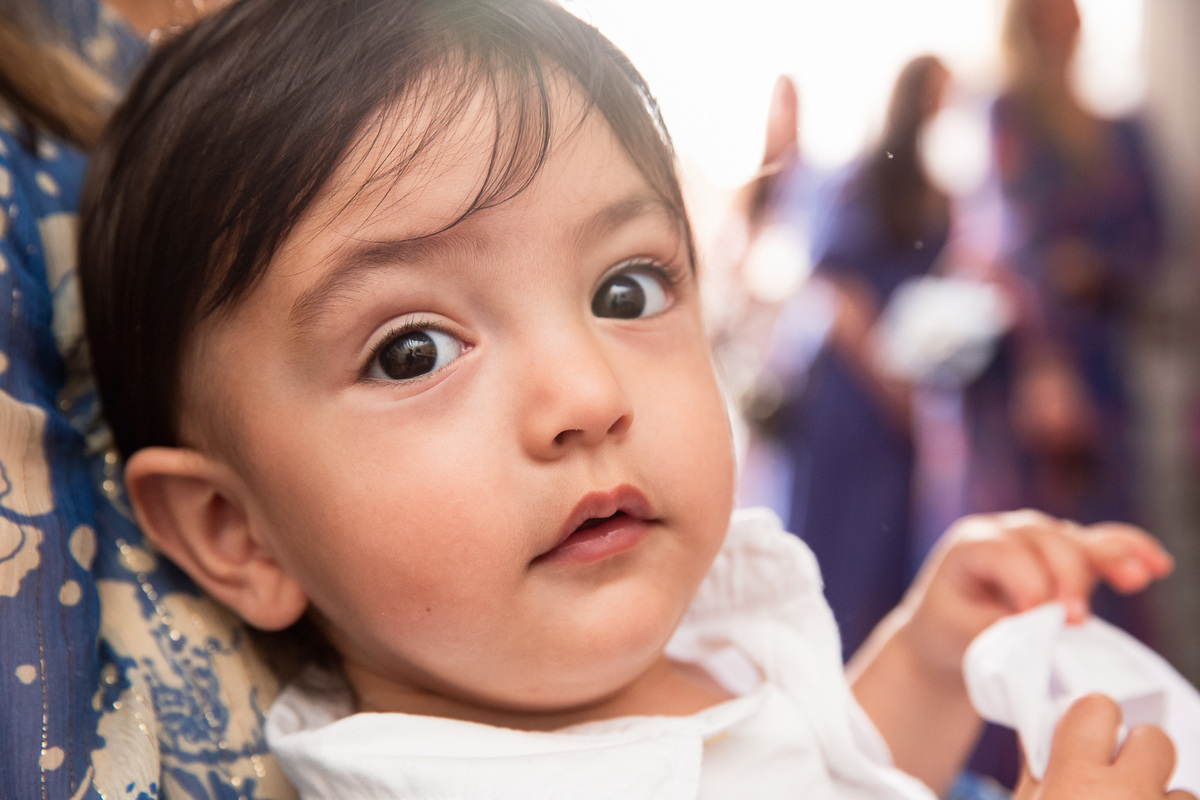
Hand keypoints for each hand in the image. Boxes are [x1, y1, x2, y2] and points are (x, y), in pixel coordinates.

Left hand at [894, 510, 1172, 679]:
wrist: (949, 628)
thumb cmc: (950, 629)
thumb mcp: (959, 633)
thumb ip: (999, 628)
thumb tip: (1042, 630)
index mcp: (970, 544)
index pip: (1004, 551)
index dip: (1025, 581)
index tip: (1036, 617)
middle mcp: (1006, 531)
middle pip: (1046, 540)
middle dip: (1066, 577)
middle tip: (1076, 620)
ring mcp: (1039, 539)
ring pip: (1077, 539)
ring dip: (1109, 557)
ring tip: (1136, 580)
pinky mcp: (1066, 554)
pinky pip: (1101, 543)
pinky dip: (1128, 551)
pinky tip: (1155, 565)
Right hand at [1015, 694, 1194, 799]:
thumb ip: (1039, 770)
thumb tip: (1044, 731)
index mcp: (1078, 783)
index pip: (1099, 708)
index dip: (1095, 718)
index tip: (1089, 733)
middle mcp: (1128, 798)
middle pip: (1156, 740)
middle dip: (1140, 754)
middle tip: (1118, 777)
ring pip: (1183, 793)